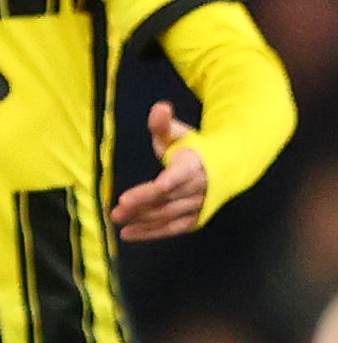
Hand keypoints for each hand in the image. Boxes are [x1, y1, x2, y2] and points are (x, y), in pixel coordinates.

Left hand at [111, 103, 207, 239]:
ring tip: (118, 219)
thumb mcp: (177, 133)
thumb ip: (163, 124)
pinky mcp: (196, 217)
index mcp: (196, 162)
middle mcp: (201, 185)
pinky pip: (174, 228)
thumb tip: (159, 108)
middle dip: (145, 202)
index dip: (173, 178)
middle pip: (170, 196)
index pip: (184, 171)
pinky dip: (152, 232)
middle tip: (118, 208)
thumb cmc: (192, 147)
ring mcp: (200, 204)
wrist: (225, 166)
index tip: (160, 185)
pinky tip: (129, 234)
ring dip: (144, 219)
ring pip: (170, 213)